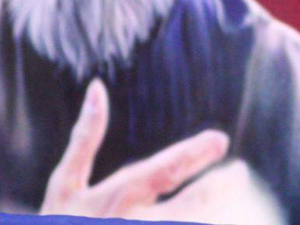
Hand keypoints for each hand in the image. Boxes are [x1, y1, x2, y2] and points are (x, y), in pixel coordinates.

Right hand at [41, 79, 277, 220]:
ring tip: (238, 205)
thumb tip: (96, 87)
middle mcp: (133, 219)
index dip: (196, 154)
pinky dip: (200, 224)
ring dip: (213, 216)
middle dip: (218, 190)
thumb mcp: (64, 184)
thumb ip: (85, 138)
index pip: (166, 169)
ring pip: (189, 224)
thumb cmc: (59, 224)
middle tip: (240, 174)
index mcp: (118, 196)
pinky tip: (221, 222)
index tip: (221, 139)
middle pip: (190, 206)